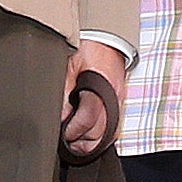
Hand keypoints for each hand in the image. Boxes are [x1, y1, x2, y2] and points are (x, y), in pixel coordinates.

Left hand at [61, 43, 124, 159]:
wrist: (107, 38)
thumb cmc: (89, 48)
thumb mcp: (69, 65)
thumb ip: (64, 90)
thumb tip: (61, 115)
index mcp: (101, 86)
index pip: (89, 118)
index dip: (73, 130)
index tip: (63, 132)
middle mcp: (114, 97)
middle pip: (101, 132)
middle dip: (83, 141)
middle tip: (67, 140)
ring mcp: (119, 101)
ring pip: (110, 134)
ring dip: (93, 142)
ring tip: (76, 142)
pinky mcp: (120, 103)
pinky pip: (114, 127)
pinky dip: (102, 135)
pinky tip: (89, 135)